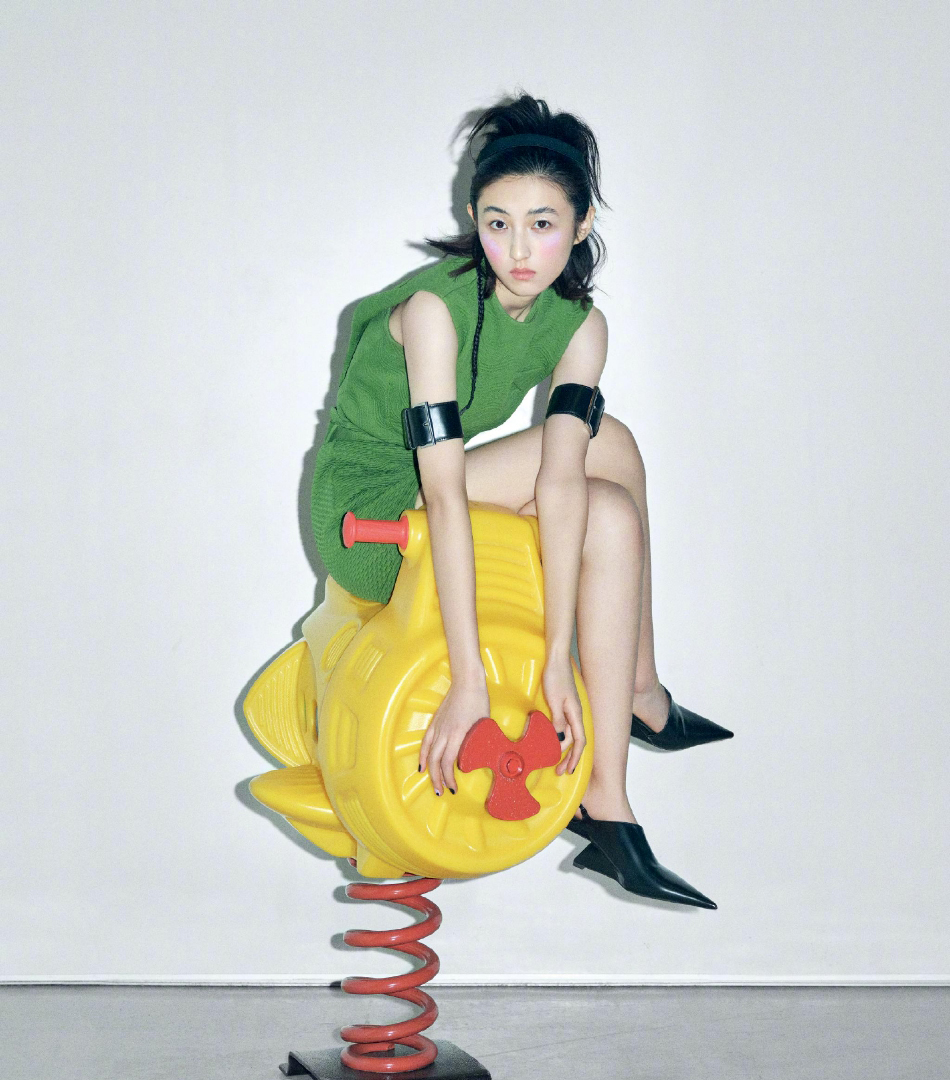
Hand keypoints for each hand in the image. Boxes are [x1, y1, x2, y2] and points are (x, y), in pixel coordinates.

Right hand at [418, 673, 490, 795]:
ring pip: (429, 754)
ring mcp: (438, 726)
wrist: (467, 682)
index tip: (454, 788)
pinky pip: (426, 742)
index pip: (449, 762)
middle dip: (438, 780)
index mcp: (457, 733)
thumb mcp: (482, 724)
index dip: (449, 778)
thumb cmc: (478, 701)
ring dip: (430, 771)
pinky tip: (422, 765)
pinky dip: (423, 755)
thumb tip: (475, 758)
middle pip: (436, 762)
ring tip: (433, 784)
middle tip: (442, 792)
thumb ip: (476, 742)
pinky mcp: (435, 722)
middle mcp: (444, 732)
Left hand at [542, 656, 585, 775]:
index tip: (567, 770)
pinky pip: (565, 726)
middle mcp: (576, 713)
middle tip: (559, 771)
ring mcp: (570, 709)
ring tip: (555, 759)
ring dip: (564, 748)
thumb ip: (558, 720)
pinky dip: (561, 737)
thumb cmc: (555, 676)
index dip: (574, 757)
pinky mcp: (564, 704)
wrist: (556, 658)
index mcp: (576, 714)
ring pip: (571, 734)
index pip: (579, 742)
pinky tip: (554, 740)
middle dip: (569, 758)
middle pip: (576, 741)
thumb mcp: (554, 700)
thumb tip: (560, 739)